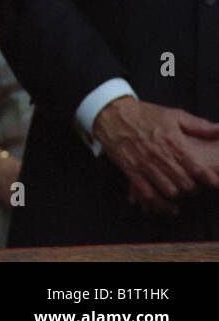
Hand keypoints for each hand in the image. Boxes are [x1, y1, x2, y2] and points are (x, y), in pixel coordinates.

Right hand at [93, 96, 218, 213]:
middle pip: (186, 183)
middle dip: (194, 187)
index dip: (210, 179)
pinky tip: (168, 206)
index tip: (215, 183)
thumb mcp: (173, 115)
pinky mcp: (131, 171)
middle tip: (196, 187)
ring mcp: (145, 165)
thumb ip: (199, 125)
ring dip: (179, 195)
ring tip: (182, 194)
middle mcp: (160, 155)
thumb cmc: (145, 114)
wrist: (112, 114)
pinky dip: (160, 203)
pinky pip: (148, 194)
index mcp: (173, 141)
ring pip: (170, 190)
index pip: (197, 168)